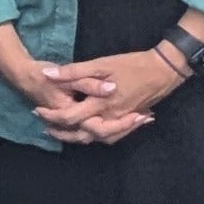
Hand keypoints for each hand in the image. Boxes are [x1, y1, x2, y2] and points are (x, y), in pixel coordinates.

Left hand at [37, 47, 179, 143]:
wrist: (165, 70)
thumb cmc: (132, 65)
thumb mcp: (101, 64)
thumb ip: (73, 72)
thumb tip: (47, 75)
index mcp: (100, 104)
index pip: (69, 118)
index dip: (51, 116)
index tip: (38, 111)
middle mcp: (110, 117)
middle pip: (82, 135)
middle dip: (62, 133)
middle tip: (47, 127)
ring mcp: (122, 120)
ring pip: (97, 138)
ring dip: (79, 138)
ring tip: (63, 132)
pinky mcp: (130, 119)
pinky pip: (112, 135)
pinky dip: (98, 136)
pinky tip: (90, 131)